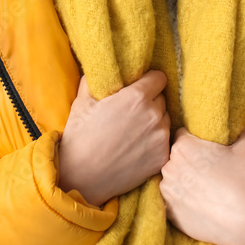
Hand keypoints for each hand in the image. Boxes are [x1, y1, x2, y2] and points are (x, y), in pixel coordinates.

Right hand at [58, 70, 171, 206]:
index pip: (159, 78)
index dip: (148, 81)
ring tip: (132, 133)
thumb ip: (97, 78)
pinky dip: (154, 143)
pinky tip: (136, 148)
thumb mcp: (83, 100)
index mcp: (137, 97)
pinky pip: (164, 142)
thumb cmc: (80, 136)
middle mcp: (154, 115)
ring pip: (164, 121)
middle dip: (149, 102)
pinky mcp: (161, 158)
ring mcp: (160, 138)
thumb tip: (104, 68)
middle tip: (130, 113)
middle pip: (161, 99)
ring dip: (153, 122)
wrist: (80, 176)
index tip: (139, 88)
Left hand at [159, 120, 244, 244]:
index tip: (204, 149)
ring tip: (202, 187)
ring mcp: (166, 190)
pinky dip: (180, 199)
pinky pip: (170, 198)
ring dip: (181, 179)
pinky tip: (197, 202)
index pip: (181, 134)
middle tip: (205, 168)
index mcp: (183, 145)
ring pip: (171, 177)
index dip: (193, 141)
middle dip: (186, 160)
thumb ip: (241, 127)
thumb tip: (242, 116)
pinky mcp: (167, 211)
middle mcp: (169, 165)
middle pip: (173, 156)